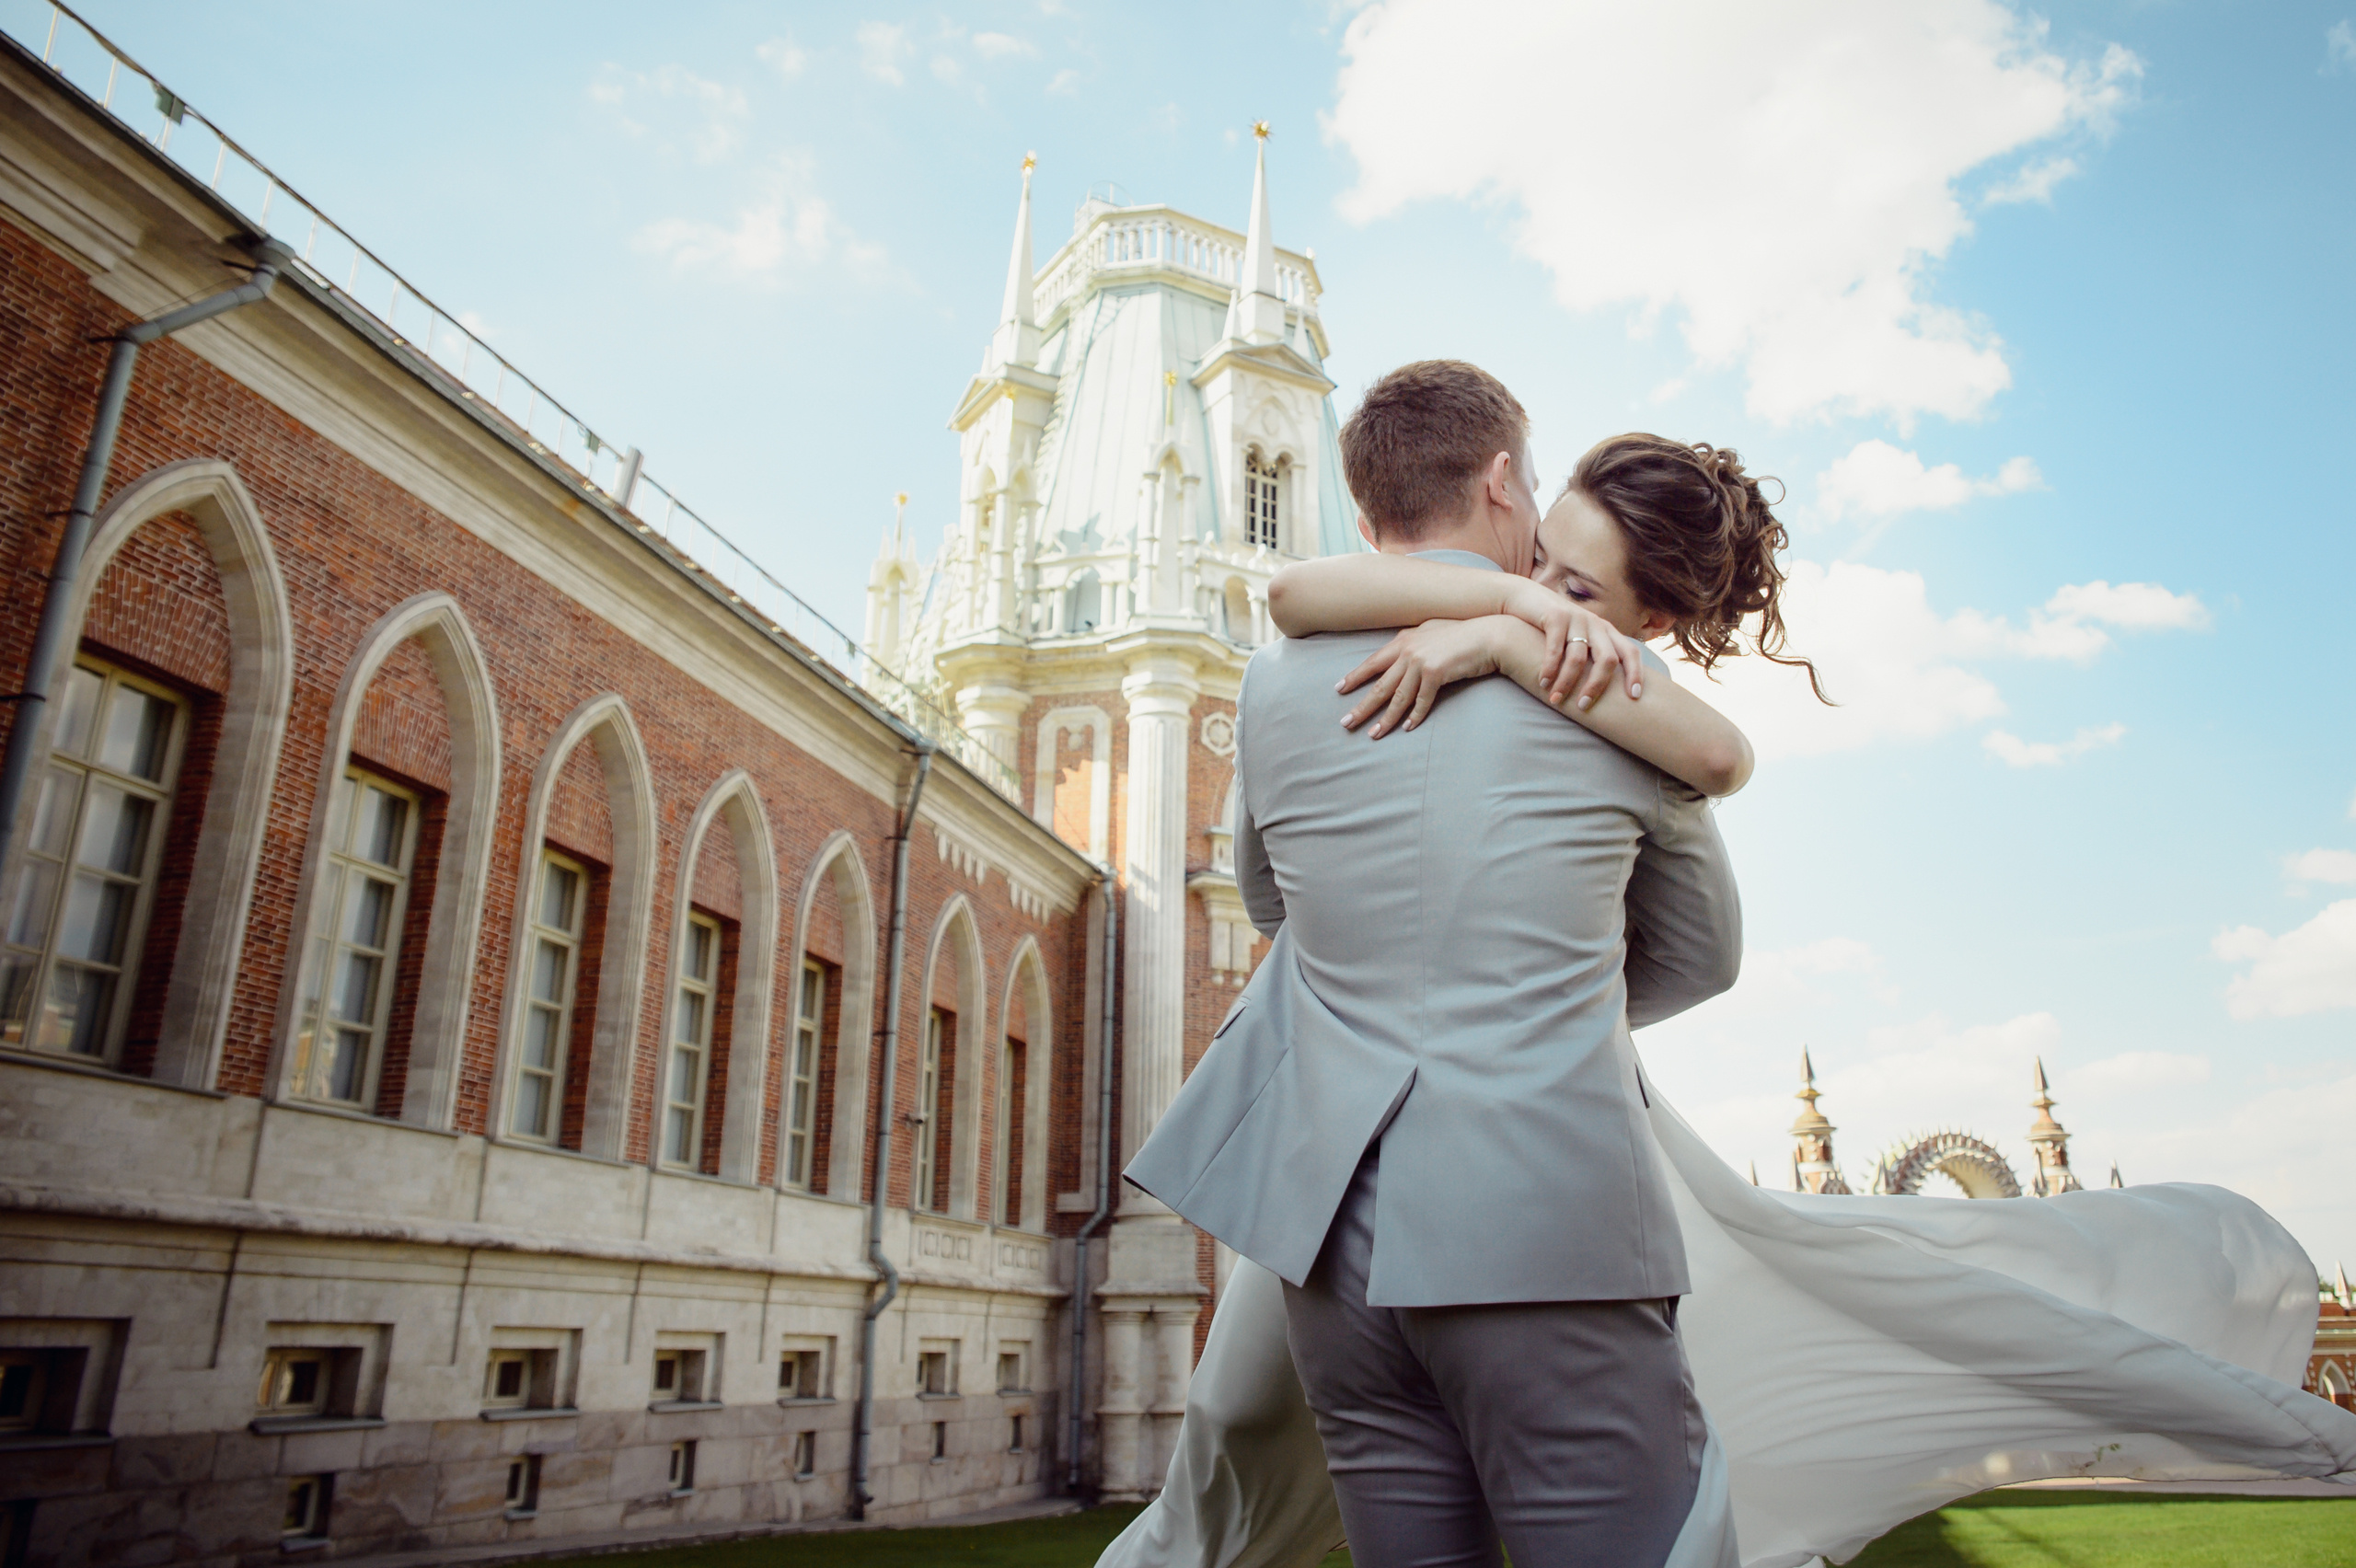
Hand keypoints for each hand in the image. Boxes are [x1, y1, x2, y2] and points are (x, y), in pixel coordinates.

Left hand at [1336, 619, 1502, 737]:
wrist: (1490, 634)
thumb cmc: (1465, 634)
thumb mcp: (1434, 632)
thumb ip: (1416, 642)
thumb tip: (1402, 652)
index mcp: (1404, 639)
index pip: (1373, 662)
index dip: (1355, 677)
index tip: (1339, 689)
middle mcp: (1408, 650)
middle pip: (1380, 685)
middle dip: (1362, 706)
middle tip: (1346, 723)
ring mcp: (1421, 661)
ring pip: (1397, 698)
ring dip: (1385, 719)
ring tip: (1372, 735)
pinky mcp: (1435, 673)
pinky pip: (1421, 701)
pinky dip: (1414, 716)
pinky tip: (1406, 729)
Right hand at [1503, 580, 1645, 708]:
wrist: (1525, 598)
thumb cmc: (1553, 627)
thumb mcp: (1578, 638)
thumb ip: (1591, 655)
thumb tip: (1603, 689)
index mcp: (1606, 631)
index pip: (1630, 652)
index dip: (1636, 673)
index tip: (1635, 696)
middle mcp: (1595, 624)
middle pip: (1607, 659)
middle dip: (1596, 686)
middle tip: (1583, 706)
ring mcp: (1576, 618)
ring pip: (1578, 658)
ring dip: (1567, 683)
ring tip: (1555, 700)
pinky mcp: (1555, 616)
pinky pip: (1556, 648)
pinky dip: (1549, 668)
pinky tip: (1543, 682)